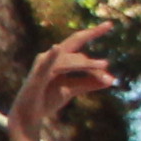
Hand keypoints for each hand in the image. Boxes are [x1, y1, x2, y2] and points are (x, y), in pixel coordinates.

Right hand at [7, 23, 114, 140]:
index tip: (109, 43)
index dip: (94, 45)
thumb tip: (111, 79)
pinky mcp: (37, 76)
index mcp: (59, 59)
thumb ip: (89, 83)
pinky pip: (46, 65)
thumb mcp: (71, 89)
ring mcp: (43, 65)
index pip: (79, 48)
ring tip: (104, 66)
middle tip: (109, 24)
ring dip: (87, 64)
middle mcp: (50, 57)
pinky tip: (55, 48)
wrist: (29, 116)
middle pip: (74, 42)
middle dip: (91, 32)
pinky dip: (51, 56)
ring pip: (70, 60)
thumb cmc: (46, 99)